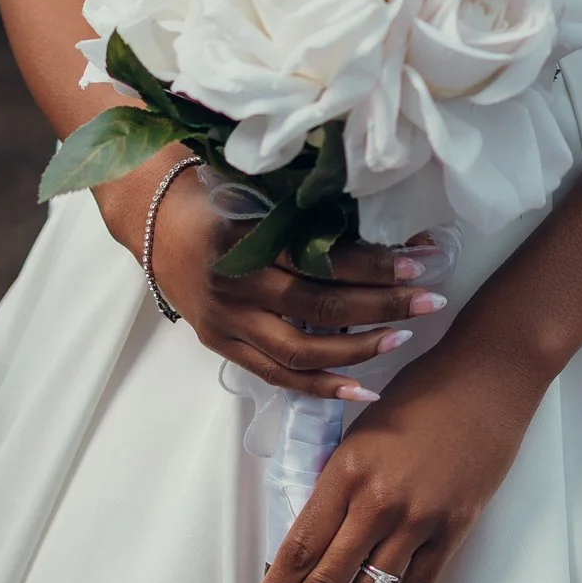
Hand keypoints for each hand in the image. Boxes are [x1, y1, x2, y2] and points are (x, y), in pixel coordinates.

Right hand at [119, 157, 449, 401]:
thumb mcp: (259, 192)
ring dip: (358, 349)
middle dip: (381, 306)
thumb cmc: (216, 195)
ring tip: (401, 338)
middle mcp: (235, 285)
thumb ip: (309, 215)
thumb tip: (386, 227)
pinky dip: (320, 387)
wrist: (153, 222)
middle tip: (429, 301)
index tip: (421, 261)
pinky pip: (276, 375)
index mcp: (246, 238)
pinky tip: (361, 390)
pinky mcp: (222, 345)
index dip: (374, 264)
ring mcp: (226, 322)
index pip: (321, 259)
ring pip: (300, 350)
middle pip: (319, 306)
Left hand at [241, 335, 546, 582]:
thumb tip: (315, 537)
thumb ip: (340, 482)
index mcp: (346, 468)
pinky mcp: (453, 529)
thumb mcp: (364, 428)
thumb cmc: (421, 393)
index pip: (299, 544)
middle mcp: (377, 500)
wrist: (488, 376)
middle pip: (324, 579)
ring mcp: (418, 519)